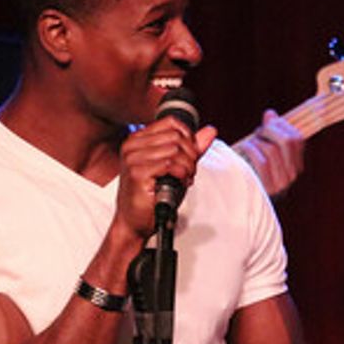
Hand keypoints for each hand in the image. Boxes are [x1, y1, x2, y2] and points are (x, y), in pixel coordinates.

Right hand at [118, 117, 219, 236]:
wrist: (135, 221)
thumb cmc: (153, 196)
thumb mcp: (177, 167)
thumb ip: (192, 148)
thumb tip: (210, 131)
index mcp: (138, 139)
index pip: (172, 122)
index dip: (189, 138)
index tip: (190, 156)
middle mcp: (132, 145)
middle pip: (176, 136)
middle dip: (190, 155)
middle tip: (189, 172)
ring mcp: (132, 158)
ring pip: (175, 150)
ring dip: (187, 167)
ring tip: (184, 179)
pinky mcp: (137, 173)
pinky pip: (169, 164)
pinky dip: (181, 174)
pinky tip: (180, 183)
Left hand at [235, 109, 305, 197]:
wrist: (239, 201)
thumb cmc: (250, 170)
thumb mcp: (263, 149)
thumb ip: (270, 132)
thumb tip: (271, 114)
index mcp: (295, 165)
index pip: (297, 139)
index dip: (281, 125)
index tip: (268, 122)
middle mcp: (292, 175)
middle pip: (288, 141)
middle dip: (270, 130)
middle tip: (258, 132)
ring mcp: (281, 183)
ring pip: (272, 149)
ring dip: (256, 141)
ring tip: (248, 144)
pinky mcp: (267, 188)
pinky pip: (262, 161)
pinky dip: (250, 150)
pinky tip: (243, 149)